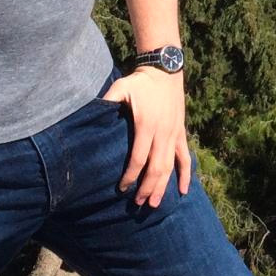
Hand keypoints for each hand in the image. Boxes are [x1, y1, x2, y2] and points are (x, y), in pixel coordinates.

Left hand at [102, 69, 190, 207]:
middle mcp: (163, 132)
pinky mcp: (181, 133)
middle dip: (147, 188)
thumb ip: (108, 100)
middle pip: (156, 167)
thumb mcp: (121, 87)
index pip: (139, 158)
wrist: (165, 71)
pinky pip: (185, 157)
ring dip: (163, 186)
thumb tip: (90, 112)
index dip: (131, 176)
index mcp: (146, 125)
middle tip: (138, 203)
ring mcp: (174, 134)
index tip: (122, 188)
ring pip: (170, 166)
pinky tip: (183, 190)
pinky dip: (185, 175)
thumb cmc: (140, 82)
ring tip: (154, 204)